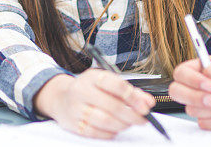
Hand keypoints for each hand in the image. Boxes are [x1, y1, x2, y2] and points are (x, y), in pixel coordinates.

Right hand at [34, 70, 154, 139]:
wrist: (61, 98)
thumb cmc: (89, 89)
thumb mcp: (106, 83)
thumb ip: (129, 91)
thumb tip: (148, 102)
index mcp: (92, 77)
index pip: (116, 85)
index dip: (134, 98)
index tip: (145, 107)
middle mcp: (82, 91)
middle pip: (113, 106)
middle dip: (132, 115)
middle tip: (142, 120)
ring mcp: (76, 108)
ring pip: (105, 121)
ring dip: (122, 125)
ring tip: (129, 123)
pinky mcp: (73, 124)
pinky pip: (96, 133)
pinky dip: (110, 133)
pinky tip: (115, 129)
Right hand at [169, 51, 210, 131]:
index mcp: (200, 70)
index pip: (181, 73)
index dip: (192, 80)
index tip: (210, 86)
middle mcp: (198, 86)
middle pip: (177, 92)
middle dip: (196, 97)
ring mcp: (203, 104)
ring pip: (191, 109)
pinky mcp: (210, 120)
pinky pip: (204, 123)